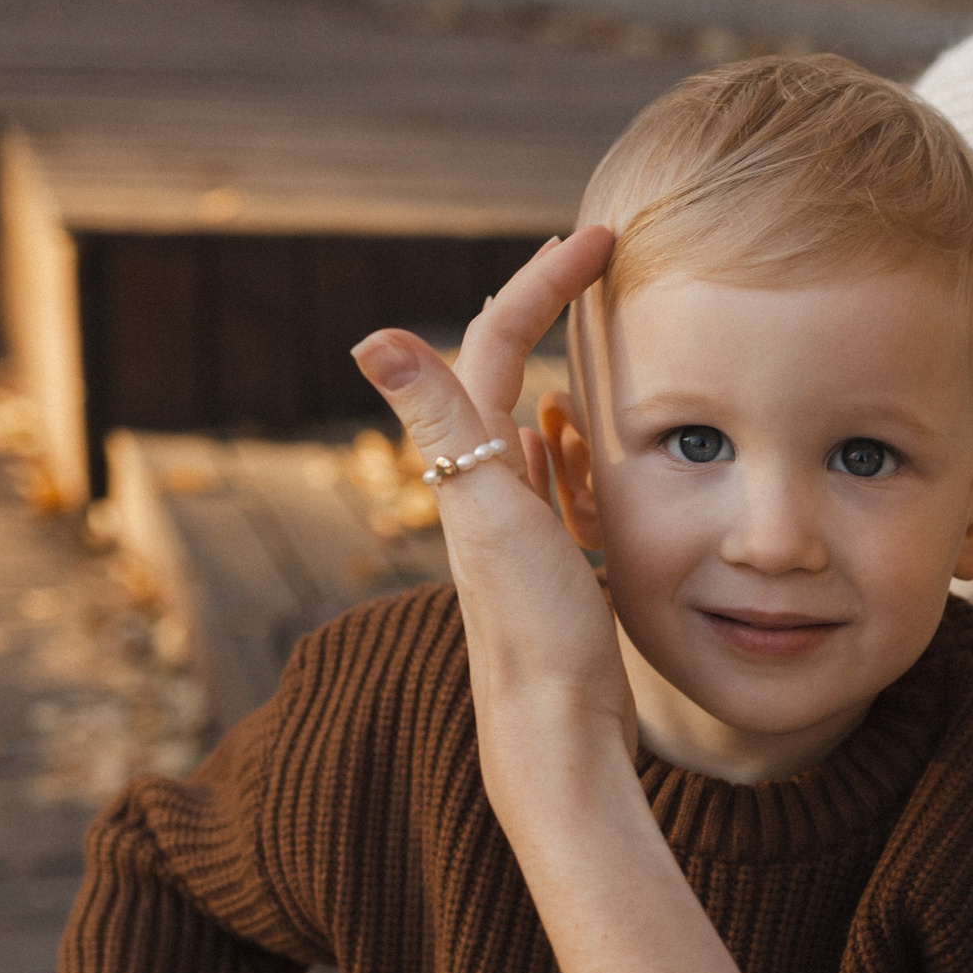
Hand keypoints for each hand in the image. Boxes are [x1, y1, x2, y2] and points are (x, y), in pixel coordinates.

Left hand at [348, 228, 639, 821]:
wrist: (557, 735)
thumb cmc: (534, 633)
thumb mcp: (491, 516)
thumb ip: (440, 427)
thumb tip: (368, 336)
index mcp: (472, 463)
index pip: (501, 339)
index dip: (547, 280)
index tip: (604, 237)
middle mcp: (482, 485)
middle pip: (507, 368)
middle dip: (547, 305)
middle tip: (593, 257)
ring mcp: (512, 523)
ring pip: (526, 417)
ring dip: (556, 364)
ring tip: (594, 326)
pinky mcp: (544, 561)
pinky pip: (549, 476)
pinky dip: (564, 438)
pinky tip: (571, 439)